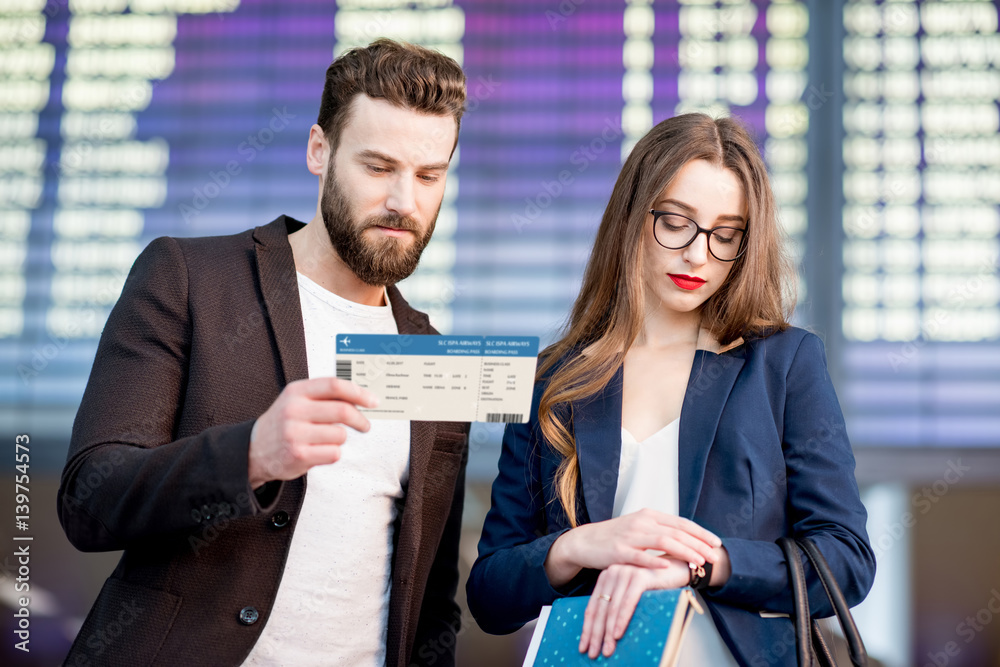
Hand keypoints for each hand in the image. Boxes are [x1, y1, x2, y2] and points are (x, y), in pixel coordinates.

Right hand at [248, 377, 378, 487]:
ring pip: (340, 435)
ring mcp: (294, 433)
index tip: (373, 401)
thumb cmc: (284, 422)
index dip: (359, 393)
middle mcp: (293, 410)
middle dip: (360, 419)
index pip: (334, 385)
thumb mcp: (297, 400)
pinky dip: (332, 453)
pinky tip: (318, 451)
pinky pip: (334, 453)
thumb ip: (325, 395)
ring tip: (326, 439)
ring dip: (340, 438)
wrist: (255, 449)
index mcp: (296, 391)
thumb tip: (362, 396)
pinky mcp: (298, 455)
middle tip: (364, 425)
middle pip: (343, 411)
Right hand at [544, 508, 720, 586]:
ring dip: (684, 551)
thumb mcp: (639, 528)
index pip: (681, 523)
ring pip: (663, 541)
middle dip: (698, 544)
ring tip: (699, 561)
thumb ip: (660, 531)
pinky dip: (654, 560)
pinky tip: (668, 565)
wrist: (585, 542)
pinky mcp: (619, 551)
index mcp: (649, 516)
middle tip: (714, 556)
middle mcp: (642, 522)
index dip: (700, 532)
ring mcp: (630, 536)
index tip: (716, 543)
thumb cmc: (615, 537)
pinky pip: (640, 556)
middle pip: (676, 532)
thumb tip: (687, 540)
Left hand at [579, 560, 689, 658]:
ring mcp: (625, 572)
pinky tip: (617, 634)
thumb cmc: (653, 584)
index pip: (592, 607)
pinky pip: (627, 603)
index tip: (583, 646)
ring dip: (608, 632)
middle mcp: (613, 572)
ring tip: (606, 650)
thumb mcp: (630, 593)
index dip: (587, 628)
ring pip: (612, 608)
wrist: (678, 568)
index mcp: (607, 577)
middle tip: (592, 653)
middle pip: (600, 610)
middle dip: (595, 634)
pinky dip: (621, 620)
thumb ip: (617, 604)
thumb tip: (603, 633)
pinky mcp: (639, 576)